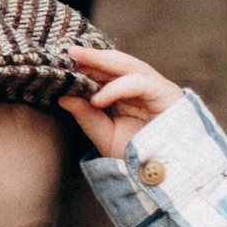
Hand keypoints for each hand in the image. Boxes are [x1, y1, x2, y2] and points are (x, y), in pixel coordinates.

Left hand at [61, 42, 182, 158]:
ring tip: (78, 60)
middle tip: (67, 52)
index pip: (104, 72)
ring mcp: (155, 87)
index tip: (60, 62)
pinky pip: (138, 82)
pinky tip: (98, 98)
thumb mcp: (105, 135)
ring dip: (101, 61)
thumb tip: (62, 97)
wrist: (166, 175)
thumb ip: (86, 117)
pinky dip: (117, 88)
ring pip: (127, 65)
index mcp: (127, 93)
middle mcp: (141, 86)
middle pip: (115, 63)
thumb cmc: (137, 155)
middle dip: (91, 57)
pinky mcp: (165, 93)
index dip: (84, 66)